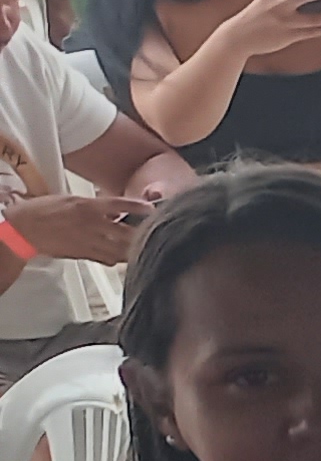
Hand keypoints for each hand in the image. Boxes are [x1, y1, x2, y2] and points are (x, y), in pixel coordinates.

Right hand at [6, 193, 152, 264]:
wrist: (26, 229)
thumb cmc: (46, 211)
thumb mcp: (73, 200)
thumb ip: (97, 206)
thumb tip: (117, 211)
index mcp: (89, 206)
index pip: (121, 205)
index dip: (139, 207)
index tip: (152, 209)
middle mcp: (92, 224)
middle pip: (128, 232)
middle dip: (144, 233)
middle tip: (155, 233)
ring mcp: (90, 241)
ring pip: (122, 250)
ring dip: (135, 249)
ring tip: (145, 247)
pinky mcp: (85, 255)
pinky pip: (109, 259)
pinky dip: (120, 258)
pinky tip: (124, 256)